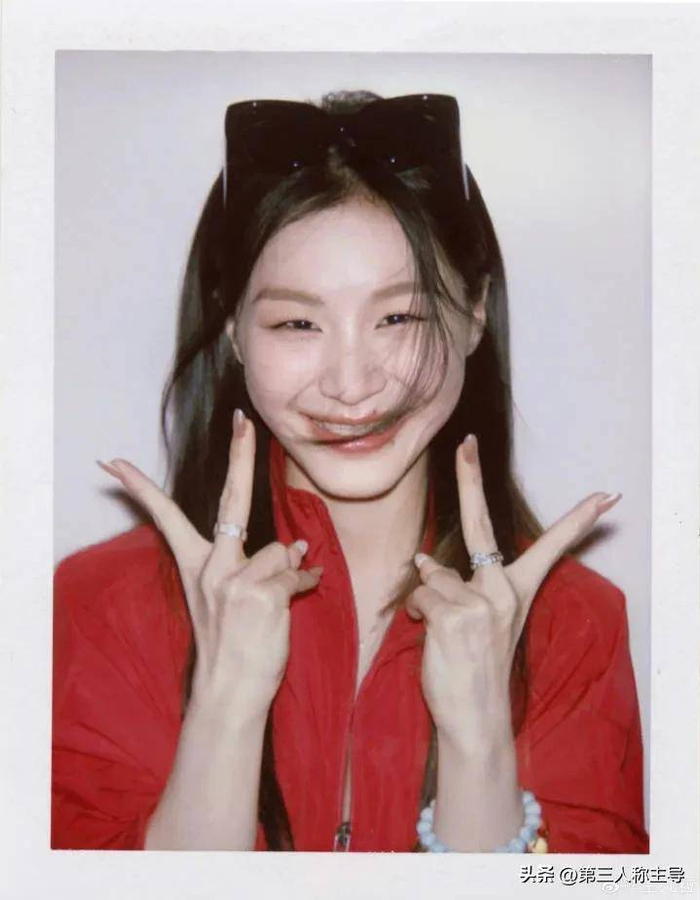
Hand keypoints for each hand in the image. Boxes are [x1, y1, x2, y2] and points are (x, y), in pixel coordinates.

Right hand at [97, 409, 321, 722]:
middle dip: (239, 455)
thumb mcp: (227, 601)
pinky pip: (298, 572)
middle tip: (242, 419)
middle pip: (230, 499)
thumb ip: (257, 567)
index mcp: (195, 567)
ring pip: (280, 549)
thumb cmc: (230, 647)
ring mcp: (235, 578)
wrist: (229, 693)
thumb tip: (297, 543)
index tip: (113, 462)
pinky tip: (302, 596)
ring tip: (277, 600)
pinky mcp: (263, 592)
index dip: (141, 488)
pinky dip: (306, 582)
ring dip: (288, 571)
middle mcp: (212, 567)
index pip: (166, 518)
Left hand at [406, 433, 620, 751]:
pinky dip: (417, 611)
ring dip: (427, 598)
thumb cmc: (475, 669)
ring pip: (432, 573)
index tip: (605, 495)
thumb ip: (457, 586)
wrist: (475, 717)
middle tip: (467, 442)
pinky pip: (421, 593)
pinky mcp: (454, 613)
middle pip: (482, 524)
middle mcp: (502, 592)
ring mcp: (480, 601)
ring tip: (442, 630)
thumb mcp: (479, 623)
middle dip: (471, 477)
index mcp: (516, 592)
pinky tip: (431, 634)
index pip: (551, 548)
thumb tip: (423, 559)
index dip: (577, 520)